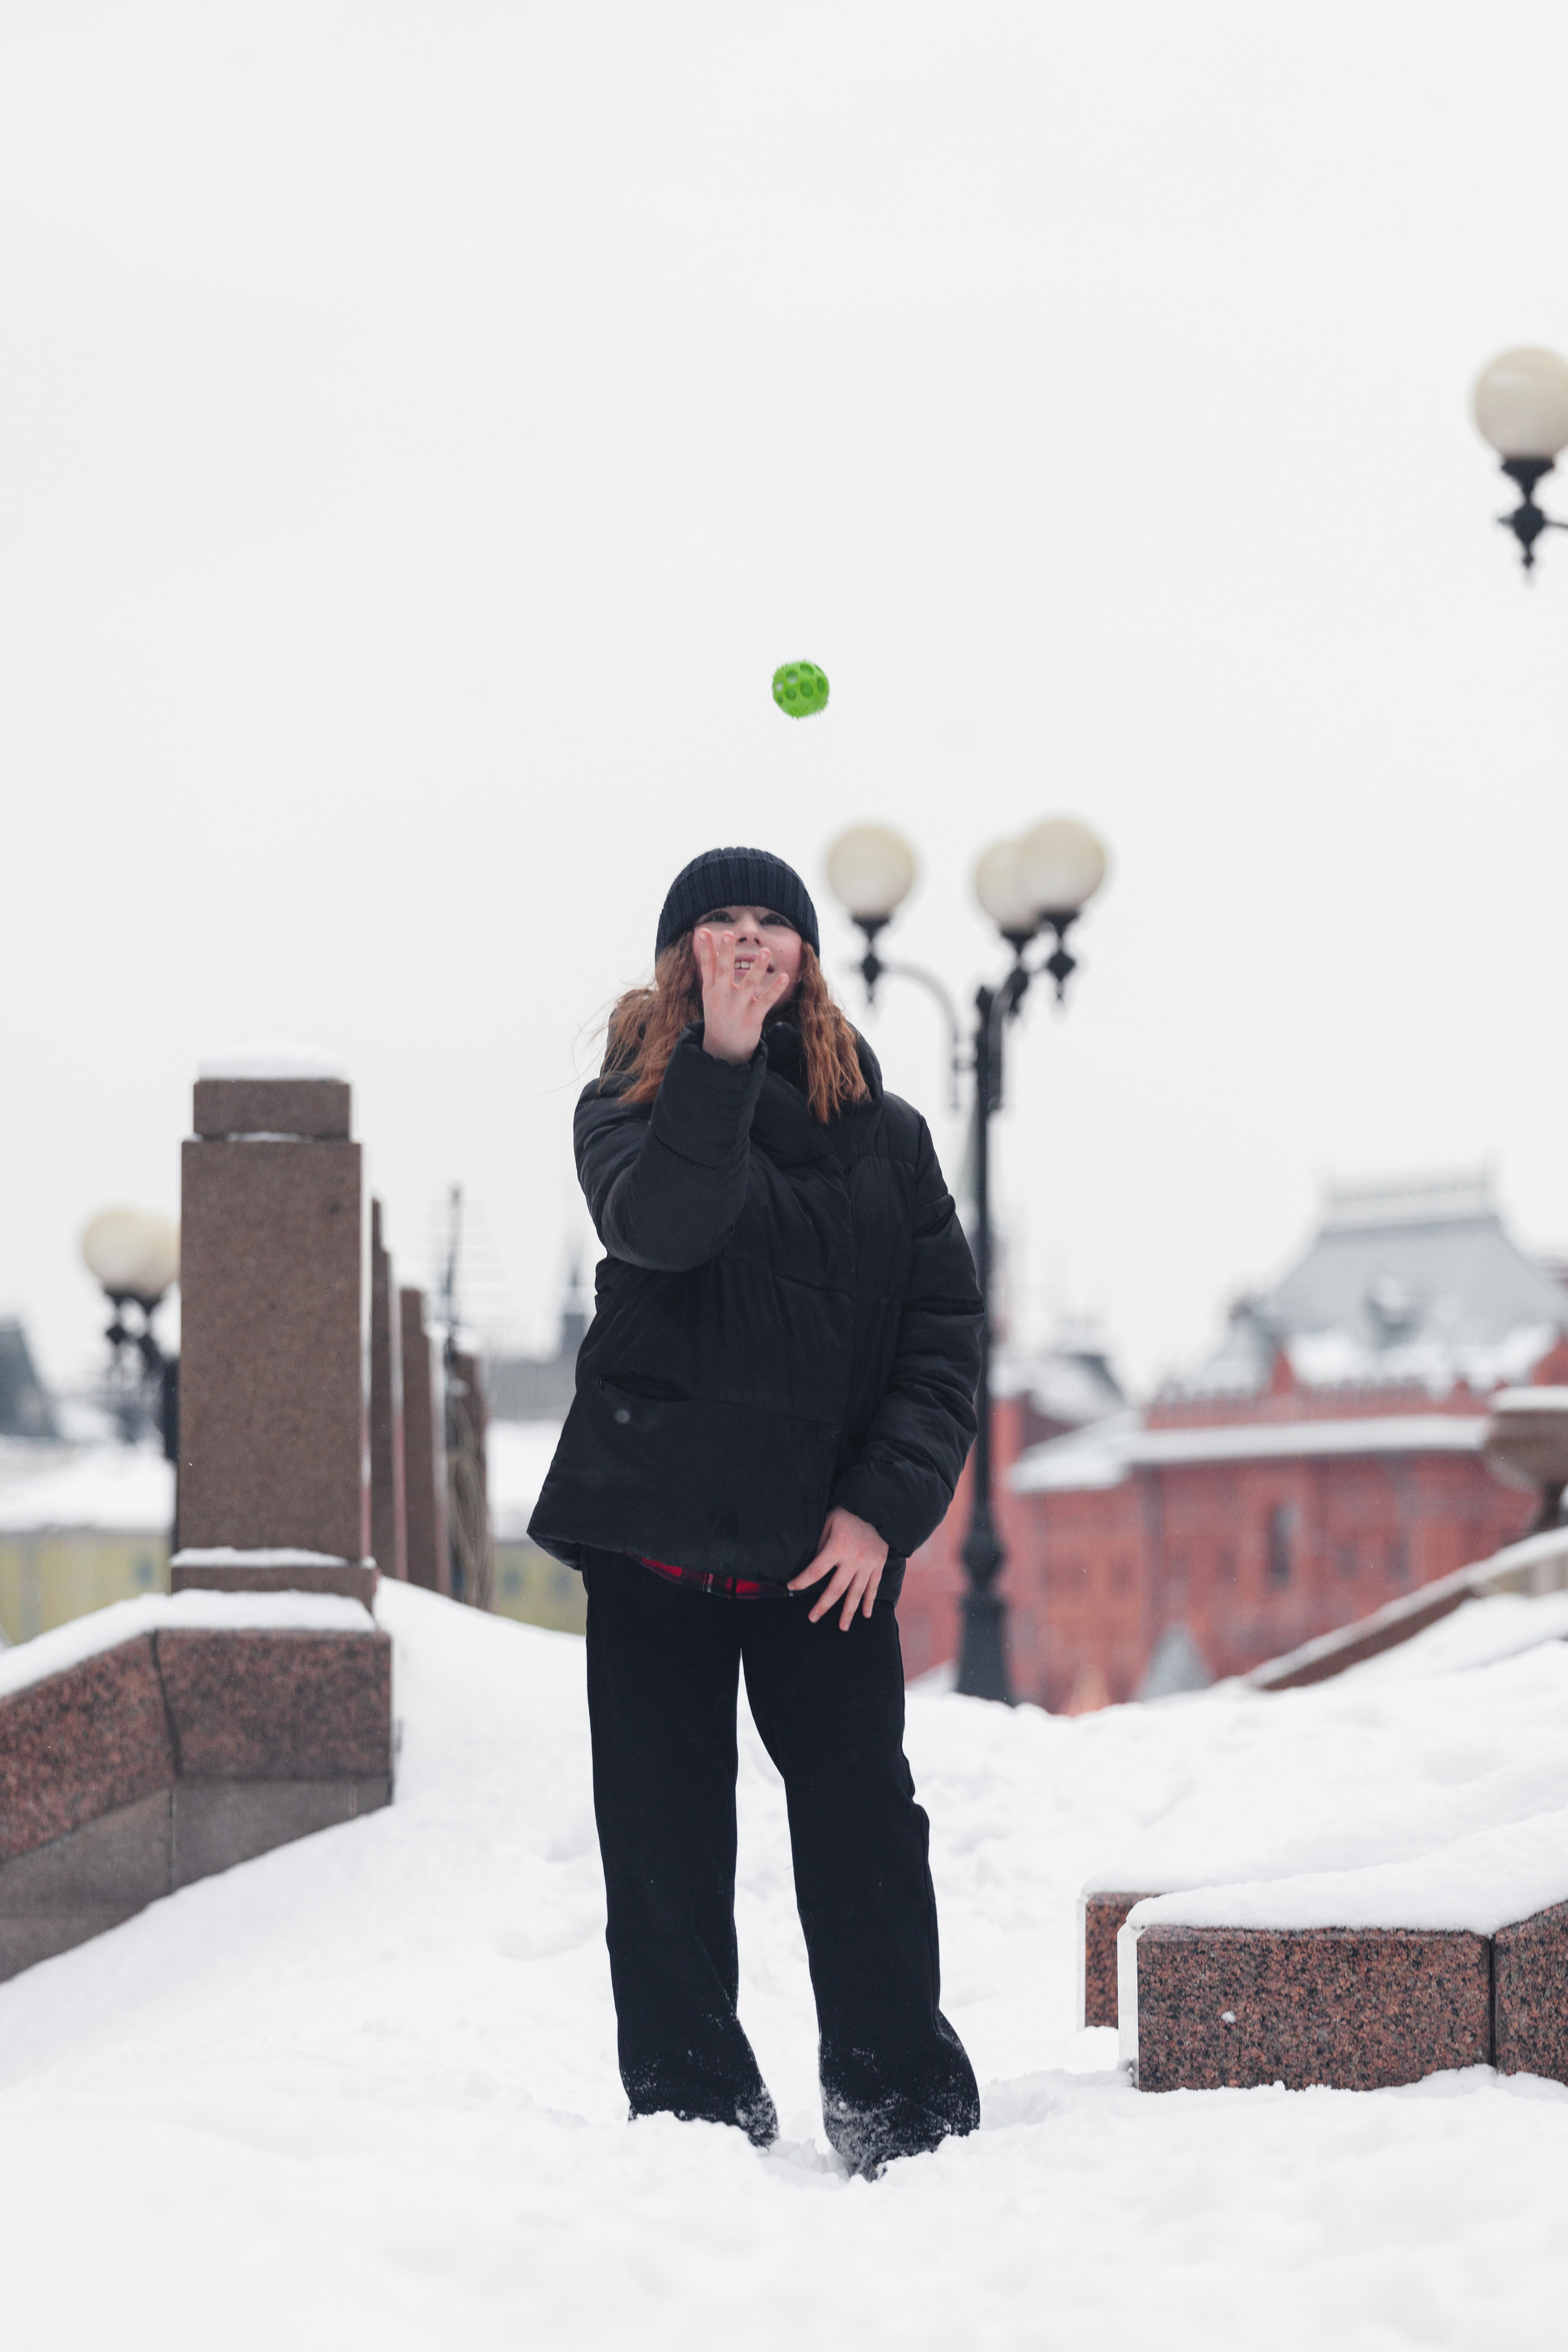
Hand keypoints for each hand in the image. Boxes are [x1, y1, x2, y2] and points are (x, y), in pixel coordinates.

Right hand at [694, 925, 791, 1065]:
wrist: (723, 1051)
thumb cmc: (719, 1015)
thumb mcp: (711, 994)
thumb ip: (712, 970)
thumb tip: (711, 944)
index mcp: (711, 989)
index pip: (707, 966)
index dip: (706, 948)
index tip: (703, 930)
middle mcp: (722, 997)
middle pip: (724, 972)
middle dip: (726, 954)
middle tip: (729, 934)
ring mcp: (737, 1008)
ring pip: (748, 985)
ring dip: (757, 968)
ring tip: (765, 951)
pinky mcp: (752, 1018)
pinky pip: (766, 1001)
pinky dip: (775, 989)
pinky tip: (784, 977)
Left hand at [788, 1505, 888, 1629]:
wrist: (880, 1507)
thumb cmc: (850, 1512)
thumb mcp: (830, 1520)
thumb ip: (820, 1541)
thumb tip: (812, 1560)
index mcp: (837, 1548)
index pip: (816, 1570)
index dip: (802, 1581)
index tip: (791, 1587)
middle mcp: (853, 1560)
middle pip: (836, 1589)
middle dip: (823, 1605)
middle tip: (813, 1618)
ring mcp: (868, 1565)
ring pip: (856, 1593)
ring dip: (849, 1612)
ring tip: (842, 1627)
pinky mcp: (879, 1564)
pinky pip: (874, 1586)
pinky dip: (869, 1601)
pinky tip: (865, 1614)